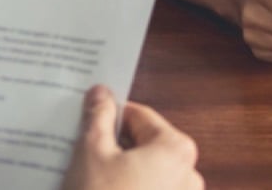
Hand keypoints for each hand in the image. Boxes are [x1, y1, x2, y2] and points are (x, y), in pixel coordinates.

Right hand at [62, 85, 203, 189]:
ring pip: (146, 174)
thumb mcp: (91, 152)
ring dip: (120, 173)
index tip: (87, 120)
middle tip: (82, 152)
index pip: (139, 116)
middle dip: (115, 147)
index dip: (109, 115)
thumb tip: (101, 92)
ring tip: (88, 179)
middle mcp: (190, 175)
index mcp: (177, 149)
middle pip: (145, 146)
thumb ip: (99, 117)